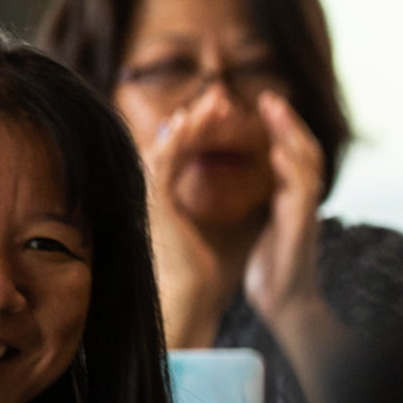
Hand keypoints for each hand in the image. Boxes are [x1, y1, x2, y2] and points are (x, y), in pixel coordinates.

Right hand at [144, 93, 241, 347]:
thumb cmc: (207, 278)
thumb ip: (229, 207)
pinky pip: (161, 166)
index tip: (223, 112)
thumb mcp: (224, 232)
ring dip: (188, 123)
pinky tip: (188, 122)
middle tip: (218, 96)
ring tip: (212, 102)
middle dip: (195, 119)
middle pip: (170, 146)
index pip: (182, 157)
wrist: (192, 306)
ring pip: (163, 149)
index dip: (201, 131)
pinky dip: (174, 141)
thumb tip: (252, 192)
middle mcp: (156, 198)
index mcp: (171, 203)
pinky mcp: (154, 208)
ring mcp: (150, 202)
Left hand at [243, 91, 326, 327]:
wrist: (285, 306)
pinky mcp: (301, 229)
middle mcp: (304, 202)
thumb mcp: (266, 227)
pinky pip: (300, 193)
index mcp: (293, 199)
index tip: (265, 104)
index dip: (282, 129)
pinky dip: (290, 170)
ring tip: (274, 110)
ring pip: (307, 164)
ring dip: (290, 135)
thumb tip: (265, 178)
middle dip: (288, 122)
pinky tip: (277, 151)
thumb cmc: (272, 271)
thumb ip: (270, 200)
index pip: (293, 154)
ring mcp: (306, 214)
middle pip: (305, 151)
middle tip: (269, 96)